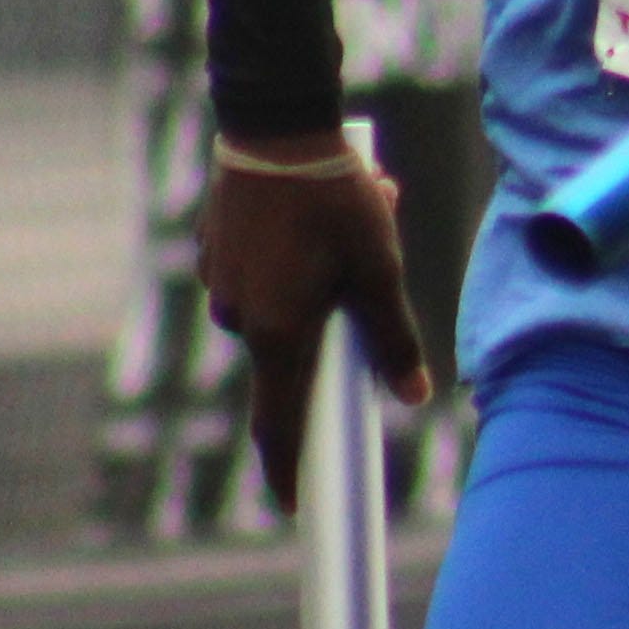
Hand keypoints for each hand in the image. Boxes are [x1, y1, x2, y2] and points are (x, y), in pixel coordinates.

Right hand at [198, 142, 430, 514]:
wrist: (276, 124)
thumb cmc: (335, 198)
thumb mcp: (379, 268)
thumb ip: (393, 336)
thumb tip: (411, 394)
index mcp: (278, 332)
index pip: (282, 421)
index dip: (291, 467)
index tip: (299, 504)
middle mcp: (240, 316)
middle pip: (294, 353)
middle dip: (338, 322)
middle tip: (371, 265)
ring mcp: (223, 283)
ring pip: (285, 306)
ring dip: (325, 279)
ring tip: (364, 219)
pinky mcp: (217, 251)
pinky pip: (264, 273)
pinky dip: (297, 257)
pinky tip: (323, 213)